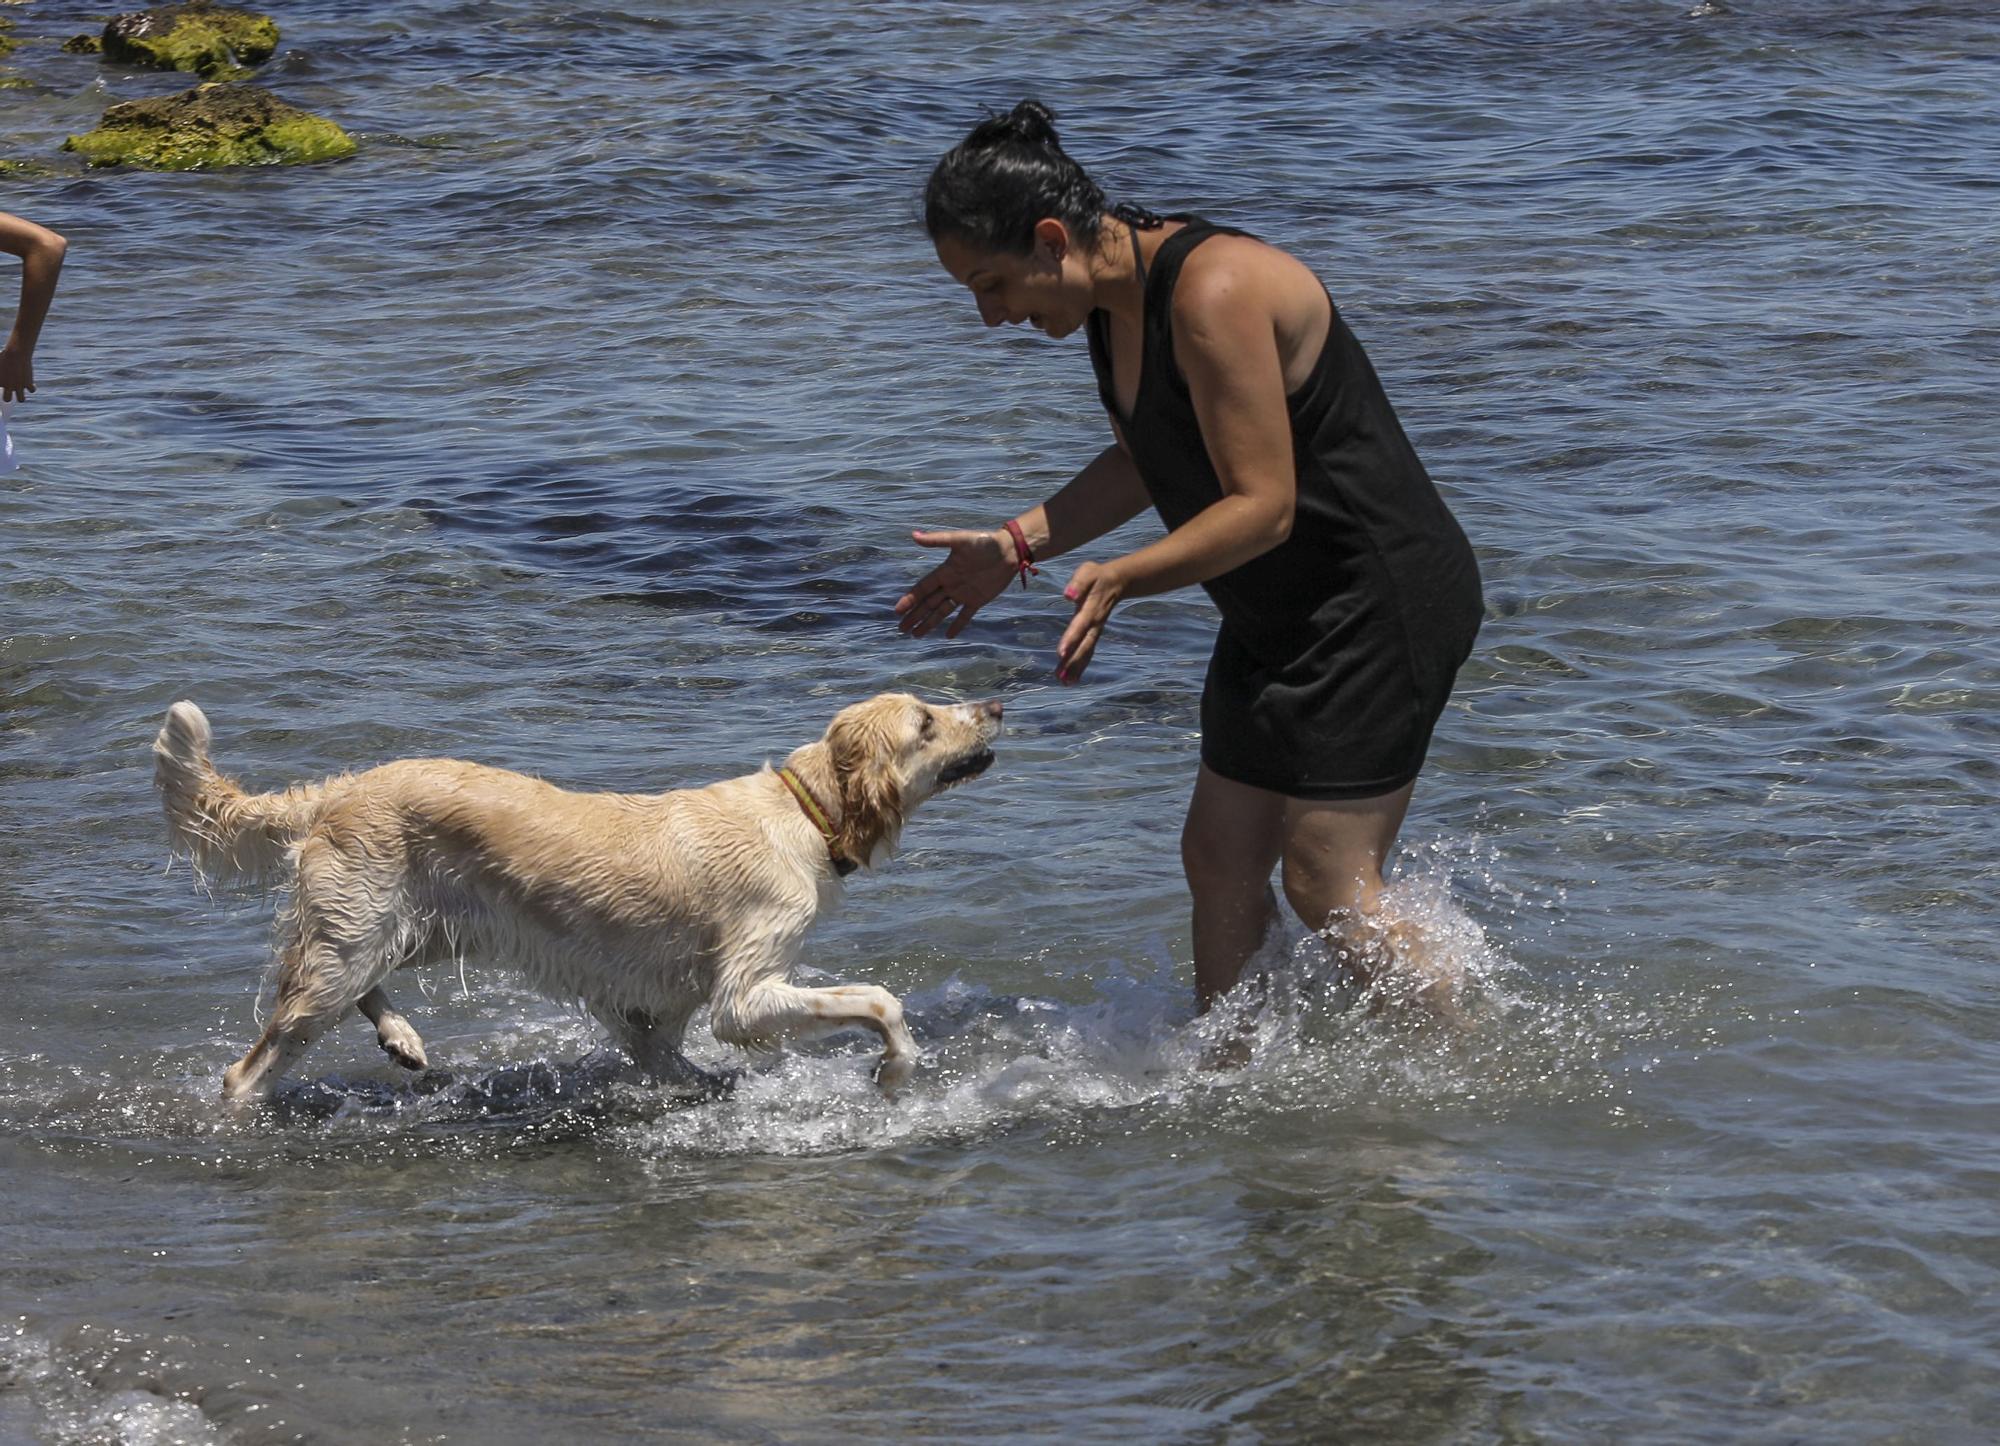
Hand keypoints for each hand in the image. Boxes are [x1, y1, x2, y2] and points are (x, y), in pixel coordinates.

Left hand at [0, 344, 31, 403]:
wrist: (15, 352)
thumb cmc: (2, 356)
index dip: (0, 387)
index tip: (3, 384)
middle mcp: (8, 386)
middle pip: (7, 399)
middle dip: (7, 397)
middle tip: (7, 391)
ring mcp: (18, 385)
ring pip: (21, 399)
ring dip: (20, 397)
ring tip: (19, 390)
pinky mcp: (28, 382)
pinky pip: (32, 390)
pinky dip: (31, 387)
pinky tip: (28, 383)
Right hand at [895, 528, 1015, 637]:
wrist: (1009, 550)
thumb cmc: (984, 542)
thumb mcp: (959, 540)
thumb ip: (937, 540)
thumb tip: (913, 535)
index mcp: (944, 572)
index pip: (922, 589)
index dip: (910, 600)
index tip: (897, 611)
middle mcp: (950, 584)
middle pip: (928, 604)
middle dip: (914, 616)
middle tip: (901, 629)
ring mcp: (963, 594)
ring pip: (942, 612)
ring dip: (929, 623)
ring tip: (916, 635)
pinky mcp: (977, 600)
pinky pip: (964, 616)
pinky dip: (957, 625)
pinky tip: (947, 636)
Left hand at [1056, 560, 1125, 682]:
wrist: (1118, 581)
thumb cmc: (1097, 575)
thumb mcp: (1087, 572)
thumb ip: (1078, 583)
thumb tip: (1067, 595)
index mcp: (1090, 608)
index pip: (1080, 625)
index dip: (1071, 638)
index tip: (1060, 653)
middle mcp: (1094, 623)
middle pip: (1084, 645)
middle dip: (1074, 661)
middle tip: (1062, 677)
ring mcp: (1095, 630)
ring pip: (1087, 651)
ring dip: (1076, 668)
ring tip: (1064, 683)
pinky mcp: (1094, 634)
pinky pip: (1087, 651)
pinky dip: (1080, 666)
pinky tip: (1070, 679)